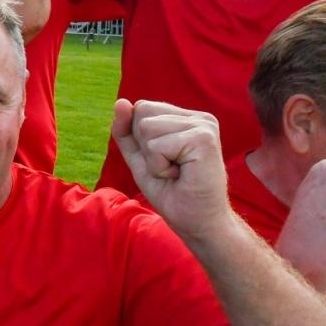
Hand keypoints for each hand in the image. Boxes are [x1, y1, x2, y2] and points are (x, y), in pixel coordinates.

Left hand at [110, 99, 229, 238]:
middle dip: (145, 147)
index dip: (140, 140)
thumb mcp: (140, 157)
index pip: (141, 108)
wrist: (197, 222)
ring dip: (153, 160)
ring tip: (176, 172)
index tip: (164, 161)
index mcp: (186, 117)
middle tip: (170, 168)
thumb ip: (127, 131)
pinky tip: (181, 176)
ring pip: (146, 128)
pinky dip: (159, 167)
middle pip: (142, 113)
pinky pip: (156, 146)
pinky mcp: (203, 138)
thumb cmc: (172, 192)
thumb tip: (121, 102)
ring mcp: (204, 125)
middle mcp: (198, 117)